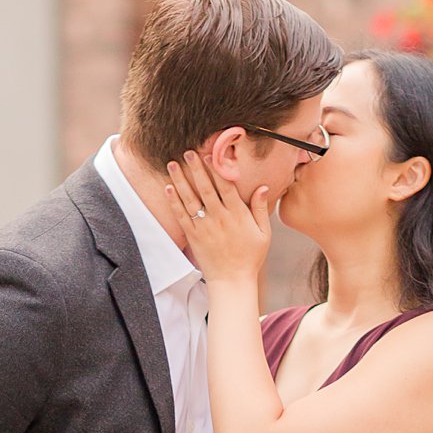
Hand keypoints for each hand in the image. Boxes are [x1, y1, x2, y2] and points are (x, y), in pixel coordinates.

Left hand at [164, 151, 272, 284]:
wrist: (232, 281)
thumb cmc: (250, 257)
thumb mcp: (263, 233)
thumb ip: (260, 209)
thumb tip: (264, 187)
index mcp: (237, 215)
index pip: (225, 186)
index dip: (216, 169)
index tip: (209, 154)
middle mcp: (219, 218)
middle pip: (205, 188)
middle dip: (195, 168)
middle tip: (187, 151)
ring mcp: (204, 227)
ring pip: (190, 199)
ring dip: (180, 180)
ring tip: (172, 164)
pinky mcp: (193, 236)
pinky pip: (182, 216)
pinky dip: (174, 201)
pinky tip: (168, 188)